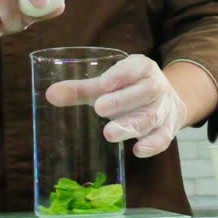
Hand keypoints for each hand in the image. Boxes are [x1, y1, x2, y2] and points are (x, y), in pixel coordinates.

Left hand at [46, 55, 187, 157]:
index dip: (121, 74)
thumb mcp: (108, 85)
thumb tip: (50, 94)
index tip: (103, 83)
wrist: (168, 102)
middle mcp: (155, 87)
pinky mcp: (166, 130)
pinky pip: (163, 138)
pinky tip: (137, 150)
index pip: (135, 67)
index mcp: (142, 69)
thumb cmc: (129, 90)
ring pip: (150, 118)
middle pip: (143, 93)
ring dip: (130, 126)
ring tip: (109, 133)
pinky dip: (152, 145)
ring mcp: (162, 110)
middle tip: (99, 108)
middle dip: (121, 101)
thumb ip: (81, 90)